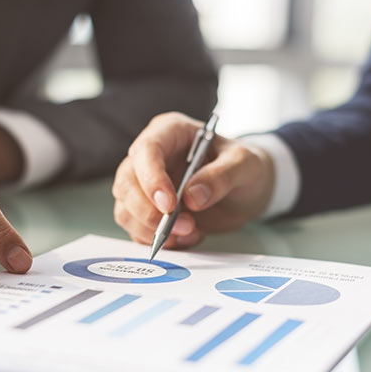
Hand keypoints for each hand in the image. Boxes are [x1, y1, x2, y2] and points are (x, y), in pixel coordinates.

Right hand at [112, 112, 273, 247]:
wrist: (244, 189)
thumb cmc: (242, 166)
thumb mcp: (244, 164)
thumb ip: (222, 176)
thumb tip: (193, 197)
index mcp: (170, 132)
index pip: (147, 150)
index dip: (152, 179)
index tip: (169, 205)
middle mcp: (150, 157)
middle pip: (127, 182)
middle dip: (149, 211)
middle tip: (185, 226)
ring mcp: (144, 184)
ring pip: (126, 208)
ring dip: (151, 229)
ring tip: (190, 233)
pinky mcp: (147, 209)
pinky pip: (136, 228)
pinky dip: (156, 239)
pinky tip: (185, 238)